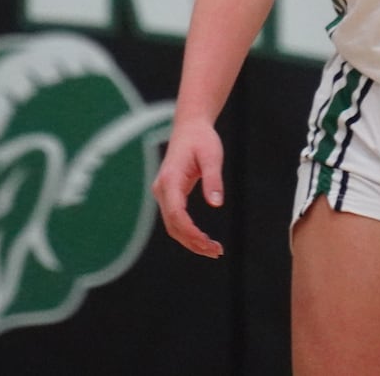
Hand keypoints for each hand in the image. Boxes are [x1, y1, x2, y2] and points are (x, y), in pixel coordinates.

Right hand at [151, 118, 225, 257]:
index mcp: (170, 178)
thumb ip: (213, 180)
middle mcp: (162, 188)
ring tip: (214, 250)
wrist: (189, 127)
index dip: (190, 232)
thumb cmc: (202, 139)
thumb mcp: (212, 156)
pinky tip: (204, 239)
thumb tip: (216, 204)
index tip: (208, 243)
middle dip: (193, 242)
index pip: (176, 213)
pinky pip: (175, 219)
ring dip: (191, 241)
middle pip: (173, 225)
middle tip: (217, 252)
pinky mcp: (168, 195)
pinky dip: (188, 232)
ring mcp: (162, 193)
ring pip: (172, 225)